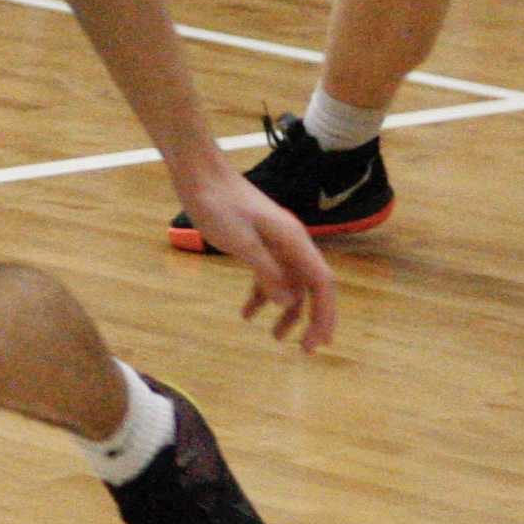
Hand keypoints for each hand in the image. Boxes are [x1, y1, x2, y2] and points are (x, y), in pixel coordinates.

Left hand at [172, 167, 336, 351]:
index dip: (324, 315)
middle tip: (304, 350)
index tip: (318, 343)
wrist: (199, 174)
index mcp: (294, 241)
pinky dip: (262, 294)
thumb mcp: (240, 242)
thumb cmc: (218, 204)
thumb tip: (288, 303)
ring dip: (286, 310)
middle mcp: (291, 243)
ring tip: (274, 338)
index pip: (322, 284)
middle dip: (311, 319)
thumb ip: (266, 271)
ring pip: (289, 283)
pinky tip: (247, 314)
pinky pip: (268, 273)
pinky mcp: (258, 241)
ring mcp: (275, 242)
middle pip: (311, 287)